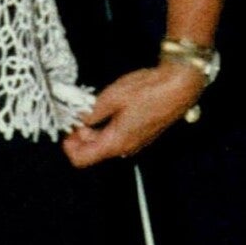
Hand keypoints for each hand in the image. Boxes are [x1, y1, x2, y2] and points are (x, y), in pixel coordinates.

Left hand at [63, 59, 203, 167]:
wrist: (179, 85)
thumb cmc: (149, 90)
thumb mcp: (112, 97)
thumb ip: (91, 112)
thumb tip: (77, 119)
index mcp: (115, 142)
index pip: (82, 159)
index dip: (68, 146)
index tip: (66, 128)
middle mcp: (125, 148)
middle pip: (93, 152)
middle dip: (79, 136)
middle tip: (74, 114)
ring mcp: (135, 142)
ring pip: (105, 144)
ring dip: (93, 130)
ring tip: (89, 108)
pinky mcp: (142, 134)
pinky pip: (118, 137)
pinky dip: (107, 127)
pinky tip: (107, 108)